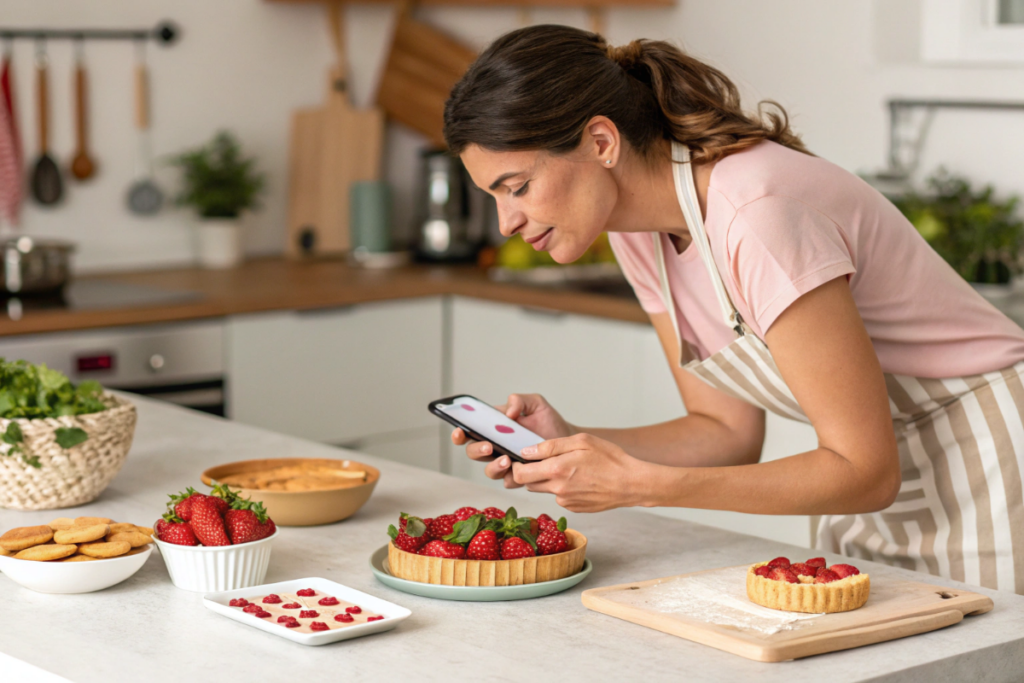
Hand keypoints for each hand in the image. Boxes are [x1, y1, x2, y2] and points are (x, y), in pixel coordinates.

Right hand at [451, 393, 574, 487]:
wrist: (567, 440)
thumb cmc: (548, 421)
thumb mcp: (536, 404)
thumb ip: (520, 400)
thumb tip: (509, 411)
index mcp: (494, 428)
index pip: (470, 431)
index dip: (460, 433)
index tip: (460, 431)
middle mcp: (496, 447)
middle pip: (473, 452)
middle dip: (477, 450)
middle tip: (490, 446)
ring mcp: (506, 463)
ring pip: (489, 470)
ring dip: (494, 466)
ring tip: (507, 460)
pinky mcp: (518, 476)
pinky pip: (509, 481)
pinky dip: (512, 477)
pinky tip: (520, 470)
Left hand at [511, 433, 653, 511]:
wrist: (631, 484)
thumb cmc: (610, 458)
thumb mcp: (581, 441)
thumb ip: (550, 446)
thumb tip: (526, 452)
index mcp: (556, 470)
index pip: (520, 475)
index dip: (517, 466)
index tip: (522, 459)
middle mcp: (557, 490)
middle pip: (529, 484)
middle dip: (532, 472)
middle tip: (546, 461)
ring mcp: (566, 502)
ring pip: (546, 490)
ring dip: (549, 480)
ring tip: (570, 469)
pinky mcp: (574, 508)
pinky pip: (560, 497)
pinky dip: (564, 488)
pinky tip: (581, 480)